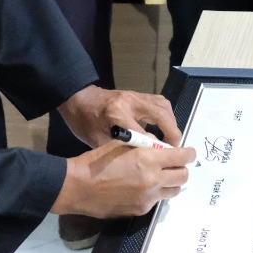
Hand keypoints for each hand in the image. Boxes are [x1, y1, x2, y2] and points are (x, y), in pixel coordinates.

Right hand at [51, 140, 194, 218]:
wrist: (79, 187)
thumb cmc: (99, 161)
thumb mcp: (124, 144)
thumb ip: (147, 146)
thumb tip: (162, 148)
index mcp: (149, 160)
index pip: (182, 157)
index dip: (188, 154)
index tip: (188, 152)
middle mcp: (153, 180)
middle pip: (183, 177)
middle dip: (181, 169)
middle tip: (173, 164)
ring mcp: (148, 198)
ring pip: (173, 191)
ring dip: (170, 182)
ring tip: (158, 176)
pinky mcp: (140, 210)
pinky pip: (156, 200)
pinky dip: (154, 193)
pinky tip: (140, 187)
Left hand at [56, 84, 184, 148]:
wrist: (77, 99)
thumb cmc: (84, 122)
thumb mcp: (97, 140)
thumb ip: (120, 148)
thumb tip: (146, 155)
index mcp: (116, 114)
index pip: (142, 132)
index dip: (154, 146)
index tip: (162, 158)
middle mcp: (130, 101)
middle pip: (160, 114)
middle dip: (171, 132)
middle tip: (174, 149)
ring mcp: (135, 95)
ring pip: (163, 105)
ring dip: (171, 122)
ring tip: (170, 139)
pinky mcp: (138, 94)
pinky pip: (158, 102)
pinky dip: (165, 115)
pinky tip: (164, 127)